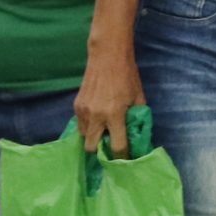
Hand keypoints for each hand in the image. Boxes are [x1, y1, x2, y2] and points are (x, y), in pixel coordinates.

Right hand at [74, 40, 147, 156]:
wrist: (107, 56)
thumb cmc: (128, 75)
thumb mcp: (139, 96)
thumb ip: (138, 117)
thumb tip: (139, 134)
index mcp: (114, 115)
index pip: (117, 146)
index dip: (122, 156)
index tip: (125, 159)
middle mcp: (96, 116)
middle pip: (92, 148)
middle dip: (101, 151)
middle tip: (109, 147)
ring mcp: (83, 111)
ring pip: (84, 137)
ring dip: (93, 138)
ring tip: (103, 131)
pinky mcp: (76, 105)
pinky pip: (81, 124)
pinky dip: (88, 126)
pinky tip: (97, 119)